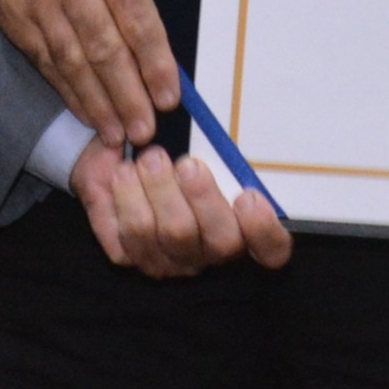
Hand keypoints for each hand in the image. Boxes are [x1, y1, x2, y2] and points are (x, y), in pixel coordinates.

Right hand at [0, 0, 179, 145]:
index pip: (138, 18)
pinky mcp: (15, 18)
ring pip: (73, 62)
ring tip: (118, 133)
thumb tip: (162, 70)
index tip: (168, 99)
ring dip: (99, 104)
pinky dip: (71, 94)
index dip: (155, 63)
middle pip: (104, 46)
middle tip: (144, 130)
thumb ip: (139, 6)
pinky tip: (89, 114)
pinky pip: (48, 65)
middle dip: (127, 94)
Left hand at [73, 137, 292, 278]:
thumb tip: (219, 129)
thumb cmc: (172, 153)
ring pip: (170, 237)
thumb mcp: (198, 144)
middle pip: (220, 242)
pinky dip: (124, 202)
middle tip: (188, 164)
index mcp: (240, 229)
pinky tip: (122, 174)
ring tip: (148, 158)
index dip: (263, 230)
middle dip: (204, 199)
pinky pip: (128, 240)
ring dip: (159, 192)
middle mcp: (207, 253)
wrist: (118, 162)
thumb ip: (215, 143)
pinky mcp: (130, 257)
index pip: (271, 250)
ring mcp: (169, 260)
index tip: (248, 196)